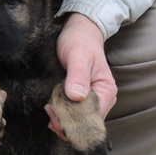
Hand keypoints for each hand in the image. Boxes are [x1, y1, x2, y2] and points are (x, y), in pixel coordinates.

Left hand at [47, 12, 117, 136]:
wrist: (79, 32)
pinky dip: (62, 115)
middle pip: (85, 123)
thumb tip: (76, 96)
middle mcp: (103, 99)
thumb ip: (77, 75)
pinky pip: (74, 114)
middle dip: (66, 123)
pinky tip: (51, 109)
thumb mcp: (77, 55)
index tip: (56, 115)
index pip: (93, 118)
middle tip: (49, 111)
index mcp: (107, 91)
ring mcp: (93, 100)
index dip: (74, 122)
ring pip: (78, 120)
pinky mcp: (83, 99)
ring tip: (48, 109)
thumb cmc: (80, 41)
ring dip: (62, 120)